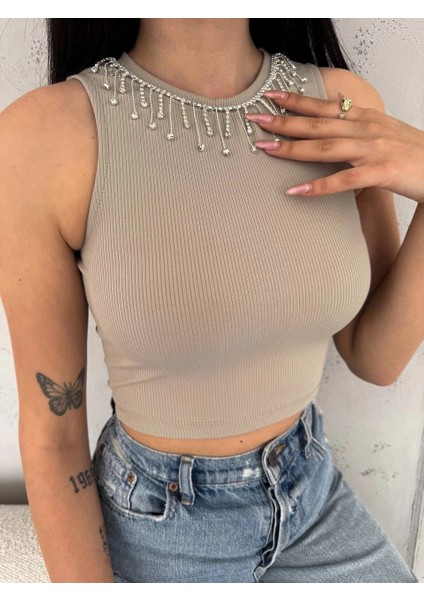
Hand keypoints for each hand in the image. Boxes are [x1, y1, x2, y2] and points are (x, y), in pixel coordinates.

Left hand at [245, 90, 423, 204]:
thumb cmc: (411, 152)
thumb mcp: (383, 129)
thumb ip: (357, 120)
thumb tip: (337, 105)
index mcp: (364, 118)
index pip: (324, 107)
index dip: (296, 100)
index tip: (270, 95)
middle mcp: (365, 129)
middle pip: (317, 125)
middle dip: (284, 122)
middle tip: (254, 120)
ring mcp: (373, 150)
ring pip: (325, 148)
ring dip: (293, 148)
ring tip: (265, 150)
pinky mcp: (380, 172)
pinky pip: (344, 180)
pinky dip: (318, 186)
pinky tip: (296, 190)